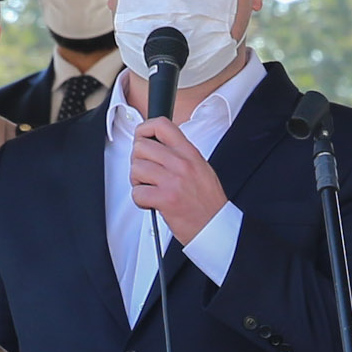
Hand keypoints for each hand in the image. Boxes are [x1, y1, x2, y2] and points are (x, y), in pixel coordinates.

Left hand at [131, 117, 226, 243]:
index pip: (161, 125)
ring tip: (149, 188)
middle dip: (137, 160)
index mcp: (190, 153)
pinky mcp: (165, 199)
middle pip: (141, 146)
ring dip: (137, 181)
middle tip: (145, 173)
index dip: (144, 130)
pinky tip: (151, 202)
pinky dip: (140, 199)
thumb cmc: (207, 202)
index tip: (141, 139)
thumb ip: (180, 154)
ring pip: (136, 168)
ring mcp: (173, 181)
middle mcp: (182, 164)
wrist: (215, 226)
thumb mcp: (200, 167)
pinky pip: (137, 192)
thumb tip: (155, 145)